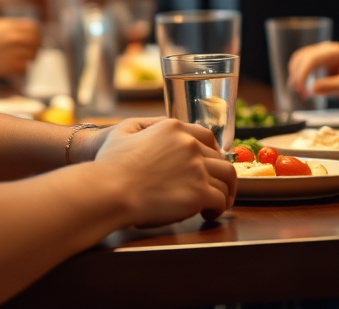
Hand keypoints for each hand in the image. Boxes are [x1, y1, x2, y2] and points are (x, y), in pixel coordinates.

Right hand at [0, 16, 41, 78]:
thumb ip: (4, 22)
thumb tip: (18, 23)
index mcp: (9, 26)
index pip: (34, 27)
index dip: (37, 34)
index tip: (35, 40)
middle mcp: (12, 37)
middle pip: (35, 41)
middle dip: (36, 47)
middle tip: (34, 53)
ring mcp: (11, 52)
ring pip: (32, 55)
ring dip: (30, 59)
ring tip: (26, 61)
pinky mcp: (9, 66)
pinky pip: (25, 67)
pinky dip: (23, 68)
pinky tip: (18, 68)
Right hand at [94, 117, 235, 225]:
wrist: (111, 190)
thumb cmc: (111, 163)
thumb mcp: (125, 130)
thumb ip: (147, 124)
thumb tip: (159, 129)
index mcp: (174, 128)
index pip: (207, 137)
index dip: (213, 153)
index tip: (211, 166)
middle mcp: (189, 144)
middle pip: (220, 159)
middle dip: (220, 176)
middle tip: (217, 189)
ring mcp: (196, 168)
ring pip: (226, 179)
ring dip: (224, 193)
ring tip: (216, 204)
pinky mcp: (198, 193)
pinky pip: (220, 200)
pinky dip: (218, 209)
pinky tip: (208, 214)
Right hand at [287, 41, 338, 118]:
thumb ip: (331, 86)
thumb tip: (311, 89)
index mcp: (335, 51)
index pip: (312, 59)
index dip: (303, 73)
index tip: (300, 89)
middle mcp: (327, 50)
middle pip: (303, 57)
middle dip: (297, 74)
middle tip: (299, 93)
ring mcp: (323, 56)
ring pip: (301, 60)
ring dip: (295, 74)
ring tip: (299, 92)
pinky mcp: (321, 64)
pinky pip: (305, 66)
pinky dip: (299, 76)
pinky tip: (301, 88)